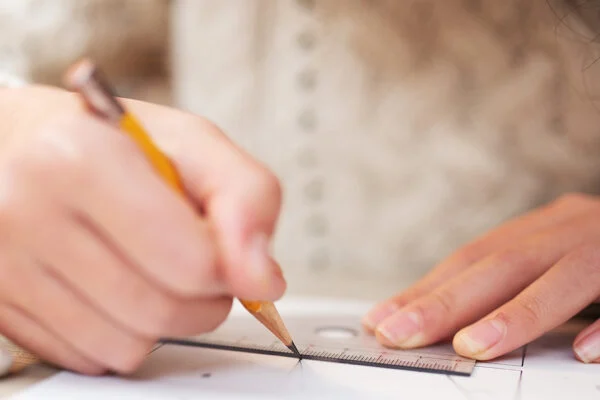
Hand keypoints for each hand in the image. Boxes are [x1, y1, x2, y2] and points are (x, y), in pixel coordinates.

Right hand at [0, 86, 284, 374]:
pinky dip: (121, 331)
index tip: (228, 252)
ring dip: (163, 319)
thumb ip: (246, 197)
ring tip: (149, 268)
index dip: (228, 266)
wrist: (15, 146)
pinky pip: (92, 357)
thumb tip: (264, 280)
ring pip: (128, 346)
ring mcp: (5, 266)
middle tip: (193, 260)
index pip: (192, 262)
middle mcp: (28, 212)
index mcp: (81, 158)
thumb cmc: (107, 141)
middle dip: (202, 297)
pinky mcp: (2, 306)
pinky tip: (112, 286)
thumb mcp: (190, 142)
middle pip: (163, 311)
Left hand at [363, 193, 599, 362]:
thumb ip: (513, 284)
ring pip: (566, 276)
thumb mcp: (556, 258)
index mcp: (545, 230)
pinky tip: (586, 353)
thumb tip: (452, 324)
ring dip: (518, 315)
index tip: (381, 319)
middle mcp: (575, 229)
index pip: (473, 259)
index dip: (426, 288)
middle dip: (446, 302)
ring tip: (471, 346)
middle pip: (503, 264)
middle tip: (397, 333)